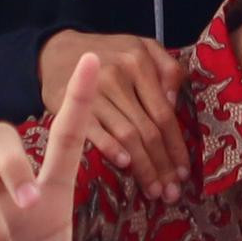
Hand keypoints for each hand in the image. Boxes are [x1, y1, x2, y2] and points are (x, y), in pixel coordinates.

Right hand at [35, 30, 191, 202]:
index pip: (164, 113)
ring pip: (127, 135)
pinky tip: (125, 165)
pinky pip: (95, 131)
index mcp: (140, 61)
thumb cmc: (109, 54)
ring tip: (154, 190)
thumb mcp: (142, 47)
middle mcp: (119, 75)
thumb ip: (168, 68)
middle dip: (162, 165)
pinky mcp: (70, 104)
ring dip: (143, 167)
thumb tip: (175, 104)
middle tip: (172, 193)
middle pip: (148, 129)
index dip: (176, 146)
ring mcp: (94, 90)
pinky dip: (111, 148)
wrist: (58, 50)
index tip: (184, 173)